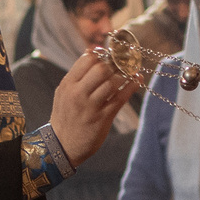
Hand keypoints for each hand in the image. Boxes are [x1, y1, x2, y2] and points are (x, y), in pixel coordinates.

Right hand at [51, 49, 144, 167]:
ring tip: (130, 72)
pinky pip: (121, 98)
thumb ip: (77, 76)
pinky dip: (131, 86)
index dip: (101, 55)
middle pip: (101, 69)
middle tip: (121, 64)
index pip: (87, 59)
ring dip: (124, 75)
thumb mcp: (64, 94)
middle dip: (114, 65)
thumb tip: (93, 53)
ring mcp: (91, 106)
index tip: (109, 56)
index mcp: (68, 84)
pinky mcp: (103, 118)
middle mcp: (78, 94)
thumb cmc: (65, 116)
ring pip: (112, 82)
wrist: (62, 145)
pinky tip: (137, 80)